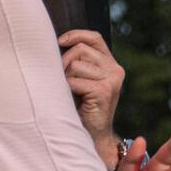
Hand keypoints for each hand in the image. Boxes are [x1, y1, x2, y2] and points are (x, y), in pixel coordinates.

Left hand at [58, 30, 123, 161]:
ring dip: (65, 78)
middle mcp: (115, 69)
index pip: (94, 38)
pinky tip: (73, 100)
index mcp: (111, 64)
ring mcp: (111, 79)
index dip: (75, 35)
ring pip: (75, 65)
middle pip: (80, 49)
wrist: (94, 135)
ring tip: (70, 92)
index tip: (59, 42)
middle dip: (64, 62)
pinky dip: (67, 89)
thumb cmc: (82, 106)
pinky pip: (74, 81)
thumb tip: (55, 43)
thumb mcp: (82, 79)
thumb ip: (78, 61)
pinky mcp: (104, 91)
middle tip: (63, 81)